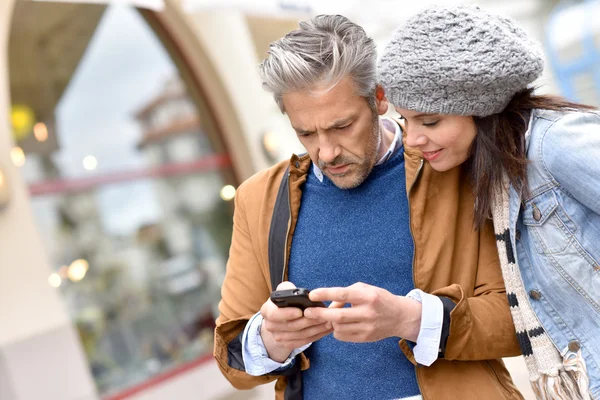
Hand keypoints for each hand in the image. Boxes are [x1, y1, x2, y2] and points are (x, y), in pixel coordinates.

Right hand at [260, 282, 332, 361]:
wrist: (280, 319)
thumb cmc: (285, 301)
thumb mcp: (284, 291)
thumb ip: (289, 289)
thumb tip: (301, 293)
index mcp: (267, 310)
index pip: (274, 314)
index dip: (288, 313)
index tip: (300, 311)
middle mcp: (270, 326)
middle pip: (291, 326)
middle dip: (309, 321)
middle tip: (324, 315)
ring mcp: (278, 337)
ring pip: (300, 335)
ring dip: (317, 328)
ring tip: (329, 321)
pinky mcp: (287, 345)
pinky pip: (304, 342)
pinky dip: (317, 335)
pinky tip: (326, 329)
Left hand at [305, 282, 421, 342]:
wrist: (399, 316)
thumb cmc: (379, 299)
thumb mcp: (365, 289)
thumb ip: (346, 294)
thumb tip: (329, 303)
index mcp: (367, 296)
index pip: (343, 294)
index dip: (326, 294)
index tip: (312, 295)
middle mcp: (368, 312)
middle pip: (338, 316)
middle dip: (320, 314)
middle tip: (306, 313)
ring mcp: (367, 327)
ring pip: (338, 327)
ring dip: (330, 322)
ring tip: (330, 317)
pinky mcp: (366, 338)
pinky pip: (343, 336)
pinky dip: (336, 330)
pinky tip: (339, 325)